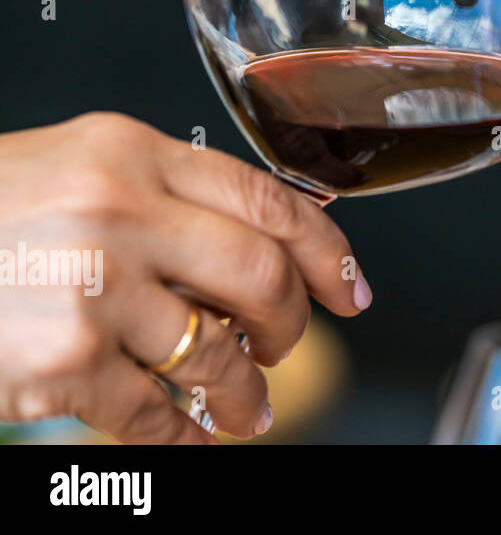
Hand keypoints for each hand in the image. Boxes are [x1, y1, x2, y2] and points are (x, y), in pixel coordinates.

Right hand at [0, 113, 369, 442]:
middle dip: (290, 323)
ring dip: (245, 391)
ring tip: (246, 406)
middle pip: (262, 274)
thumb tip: (259, 256)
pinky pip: (153, 412)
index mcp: (131, 151)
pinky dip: (182, 435)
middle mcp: (119, 210)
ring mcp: (91, 287)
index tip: (350, 288)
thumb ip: (167, 198)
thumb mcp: (79, 170)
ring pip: (216, 351)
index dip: (328, 249)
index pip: (269, 198)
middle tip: (285, 345)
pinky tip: (188, 438)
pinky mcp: (61, 361)